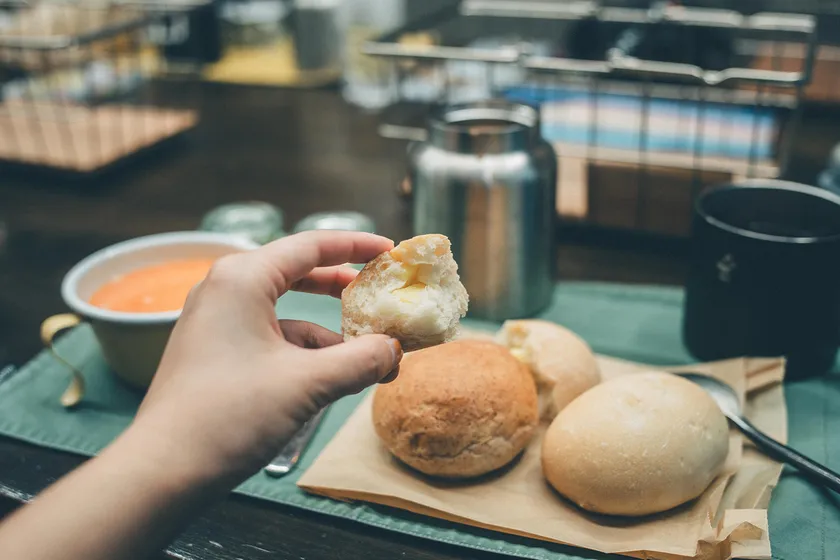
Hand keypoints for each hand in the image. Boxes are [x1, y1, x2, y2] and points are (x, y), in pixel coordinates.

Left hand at [129, 230, 402, 486]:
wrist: (163, 471)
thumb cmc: (229, 415)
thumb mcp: (308, 383)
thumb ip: (361, 360)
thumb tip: (394, 351)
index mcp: (242, 279)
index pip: (310, 246)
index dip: (355, 245)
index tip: (389, 251)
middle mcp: (225, 290)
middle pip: (297, 273)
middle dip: (342, 287)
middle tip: (380, 291)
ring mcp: (217, 322)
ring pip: (286, 312)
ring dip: (328, 332)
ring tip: (368, 356)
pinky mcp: (215, 352)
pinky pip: (271, 338)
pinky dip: (304, 352)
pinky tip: (333, 377)